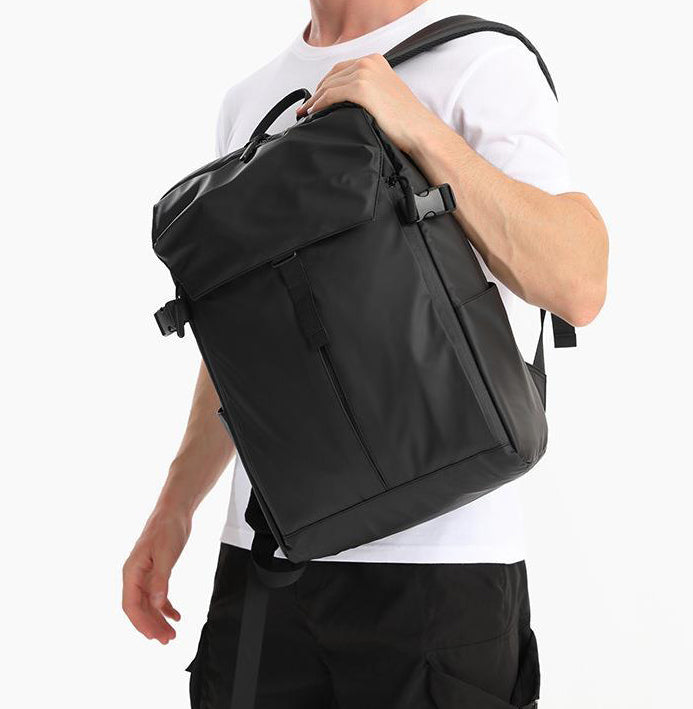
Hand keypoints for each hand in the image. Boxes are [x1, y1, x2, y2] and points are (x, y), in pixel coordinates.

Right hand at [122, 507, 190, 642]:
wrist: (174, 512)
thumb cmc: (167, 529)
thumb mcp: (166, 555)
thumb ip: (160, 580)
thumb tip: (157, 603)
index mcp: (131, 572)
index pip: (131, 605)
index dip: (140, 623)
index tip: (153, 636)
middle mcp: (134, 575)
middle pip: (140, 608)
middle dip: (151, 625)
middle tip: (167, 640)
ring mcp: (144, 574)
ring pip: (149, 604)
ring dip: (159, 619)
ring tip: (172, 634)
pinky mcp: (156, 572)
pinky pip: (158, 595)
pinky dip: (166, 607)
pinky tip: (176, 616)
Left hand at [296, 54, 444, 155]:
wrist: (418, 129)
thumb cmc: (406, 119)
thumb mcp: (385, 94)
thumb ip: (367, 90)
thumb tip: (344, 101)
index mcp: (375, 61)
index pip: (340, 69)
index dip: (324, 84)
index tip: (315, 97)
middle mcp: (368, 63)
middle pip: (332, 76)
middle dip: (317, 92)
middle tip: (307, 107)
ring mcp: (364, 74)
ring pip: (329, 85)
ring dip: (315, 100)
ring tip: (307, 113)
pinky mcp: (361, 88)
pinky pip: (331, 95)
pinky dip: (319, 104)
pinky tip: (314, 113)